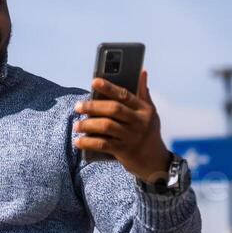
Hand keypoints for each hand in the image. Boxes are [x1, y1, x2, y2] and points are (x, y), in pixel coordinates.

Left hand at [72, 69, 172, 183]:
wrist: (154, 161)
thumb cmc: (148, 132)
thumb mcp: (150, 113)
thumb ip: (143, 93)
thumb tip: (142, 71)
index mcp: (145, 110)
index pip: (125, 95)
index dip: (109, 87)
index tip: (94, 81)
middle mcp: (140, 122)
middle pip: (113, 109)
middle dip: (93, 106)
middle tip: (78, 106)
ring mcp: (132, 137)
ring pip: (106, 126)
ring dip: (88, 125)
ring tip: (76, 125)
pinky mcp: (125, 151)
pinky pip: (103, 144)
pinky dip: (88, 143)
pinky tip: (78, 141)